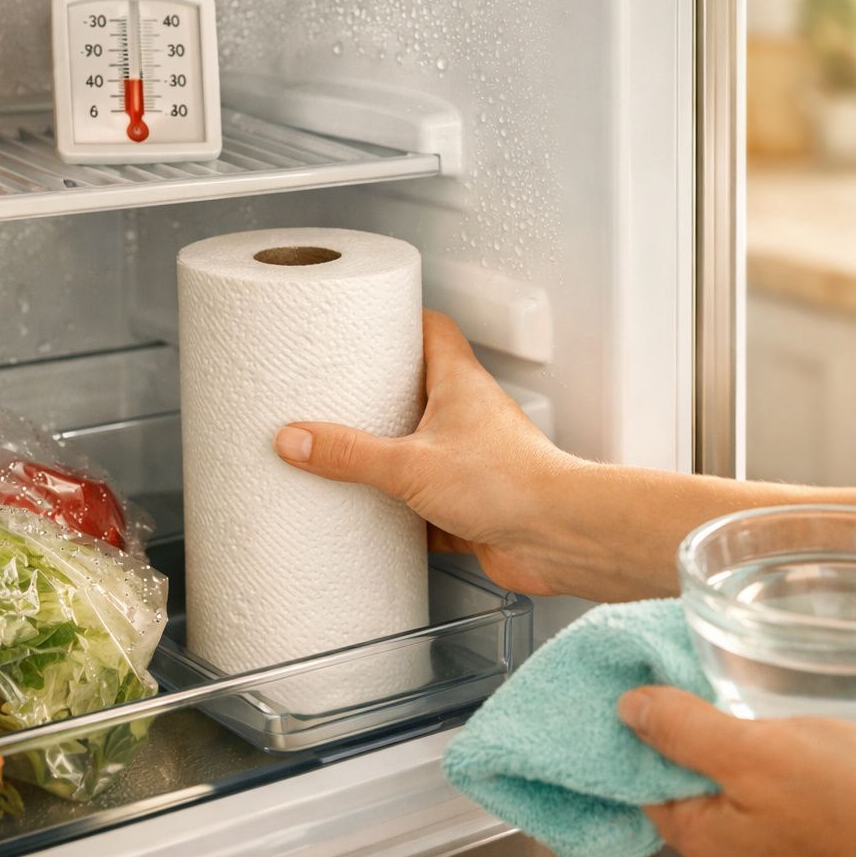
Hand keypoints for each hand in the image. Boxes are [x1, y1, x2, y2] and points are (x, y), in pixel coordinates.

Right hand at [273, 310, 576, 596]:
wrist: (558, 537)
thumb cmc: (510, 483)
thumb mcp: (409, 464)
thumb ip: (349, 455)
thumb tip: (297, 440)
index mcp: (458, 382)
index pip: (431, 329)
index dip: (399, 318)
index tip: (363, 319)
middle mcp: (469, 416)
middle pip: (419, 388)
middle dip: (380, 392)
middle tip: (339, 391)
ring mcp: (473, 461)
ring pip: (421, 448)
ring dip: (388, 454)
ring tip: (343, 455)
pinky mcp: (473, 505)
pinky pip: (426, 504)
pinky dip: (400, 511)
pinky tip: (374, 521)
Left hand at [616, 687, 855, 856]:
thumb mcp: (755, 753)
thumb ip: (685, 731)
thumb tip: (628, 709)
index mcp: (706, 836)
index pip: (644, 776)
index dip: (638, 724)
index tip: (641, 673)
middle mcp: (741, 847)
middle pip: (692, 775)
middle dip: (690, 721)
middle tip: (692, 659)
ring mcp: (788, 841)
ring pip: (745, 775)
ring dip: (743, 729)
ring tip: (743, 672)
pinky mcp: (834, 828)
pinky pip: (791, 780)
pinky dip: (787, 743)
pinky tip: (797, 708)